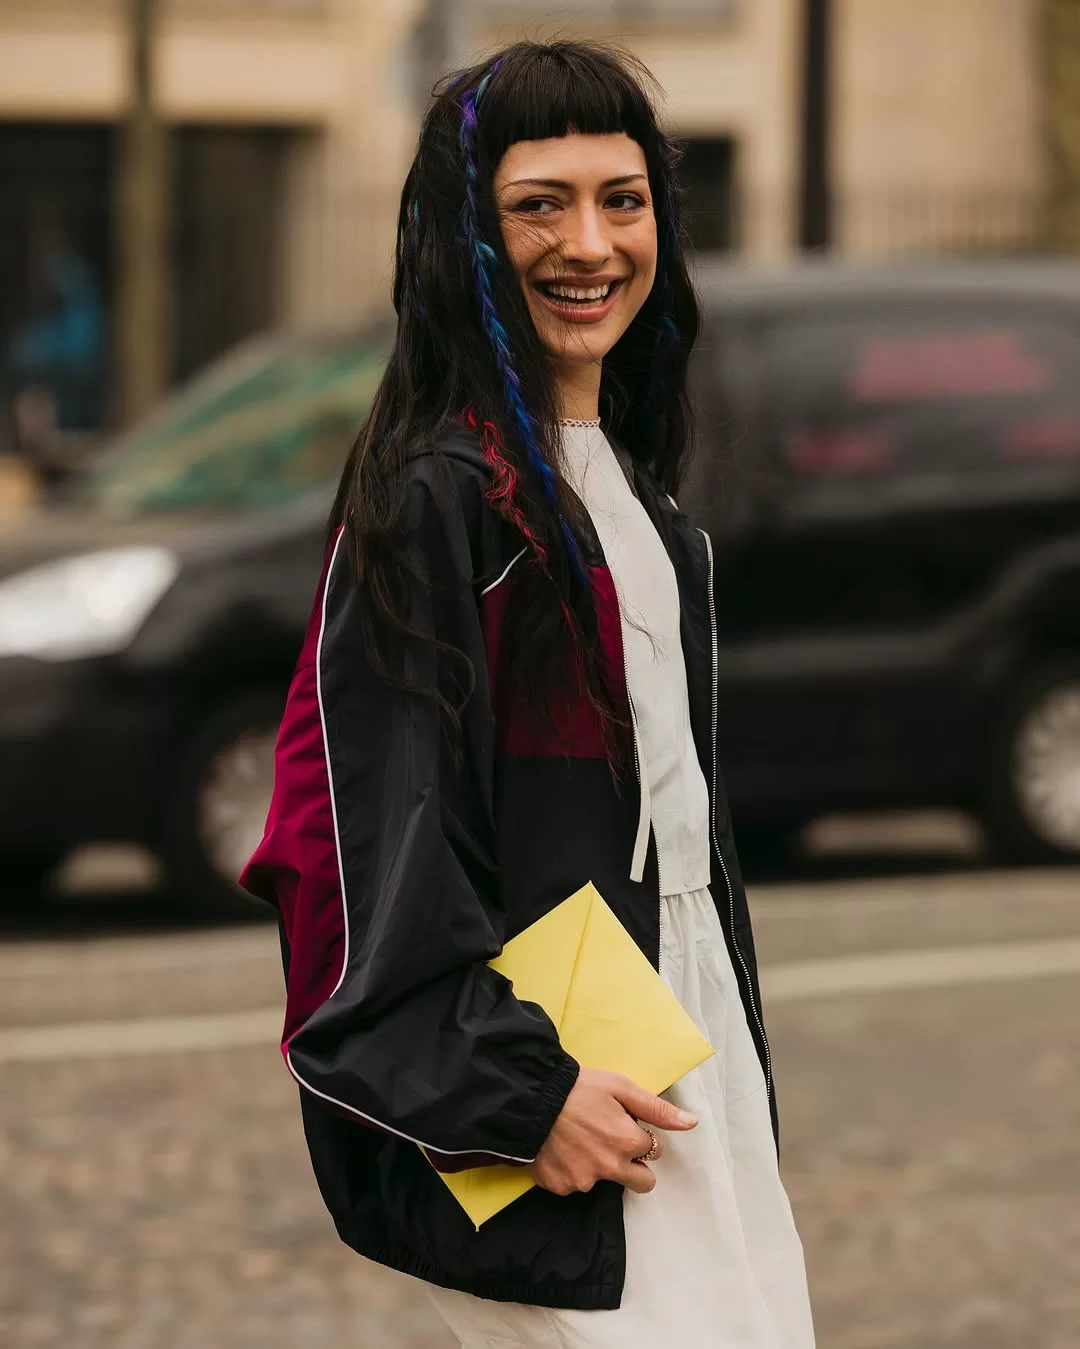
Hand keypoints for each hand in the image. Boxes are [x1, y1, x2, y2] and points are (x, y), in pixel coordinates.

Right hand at [529, 1068, 697, 1196]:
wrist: (529, 1098)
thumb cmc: (578, 1088)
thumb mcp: (621, 1088)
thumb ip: (657, 1109)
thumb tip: (692, 1123)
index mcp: (628, 1143)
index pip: (653, 1151)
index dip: (640, 1136)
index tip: (623, 1124)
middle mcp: (610, 1167)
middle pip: (642, 1183)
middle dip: (635, 1168)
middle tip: (612, 1143)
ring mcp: (584, 1181)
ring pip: (603, 1180)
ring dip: (598, 1165)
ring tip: (577, 1139)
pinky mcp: (560, 1187)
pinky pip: (574, 1184)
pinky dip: (571, 1170)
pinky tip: (561, 1149)